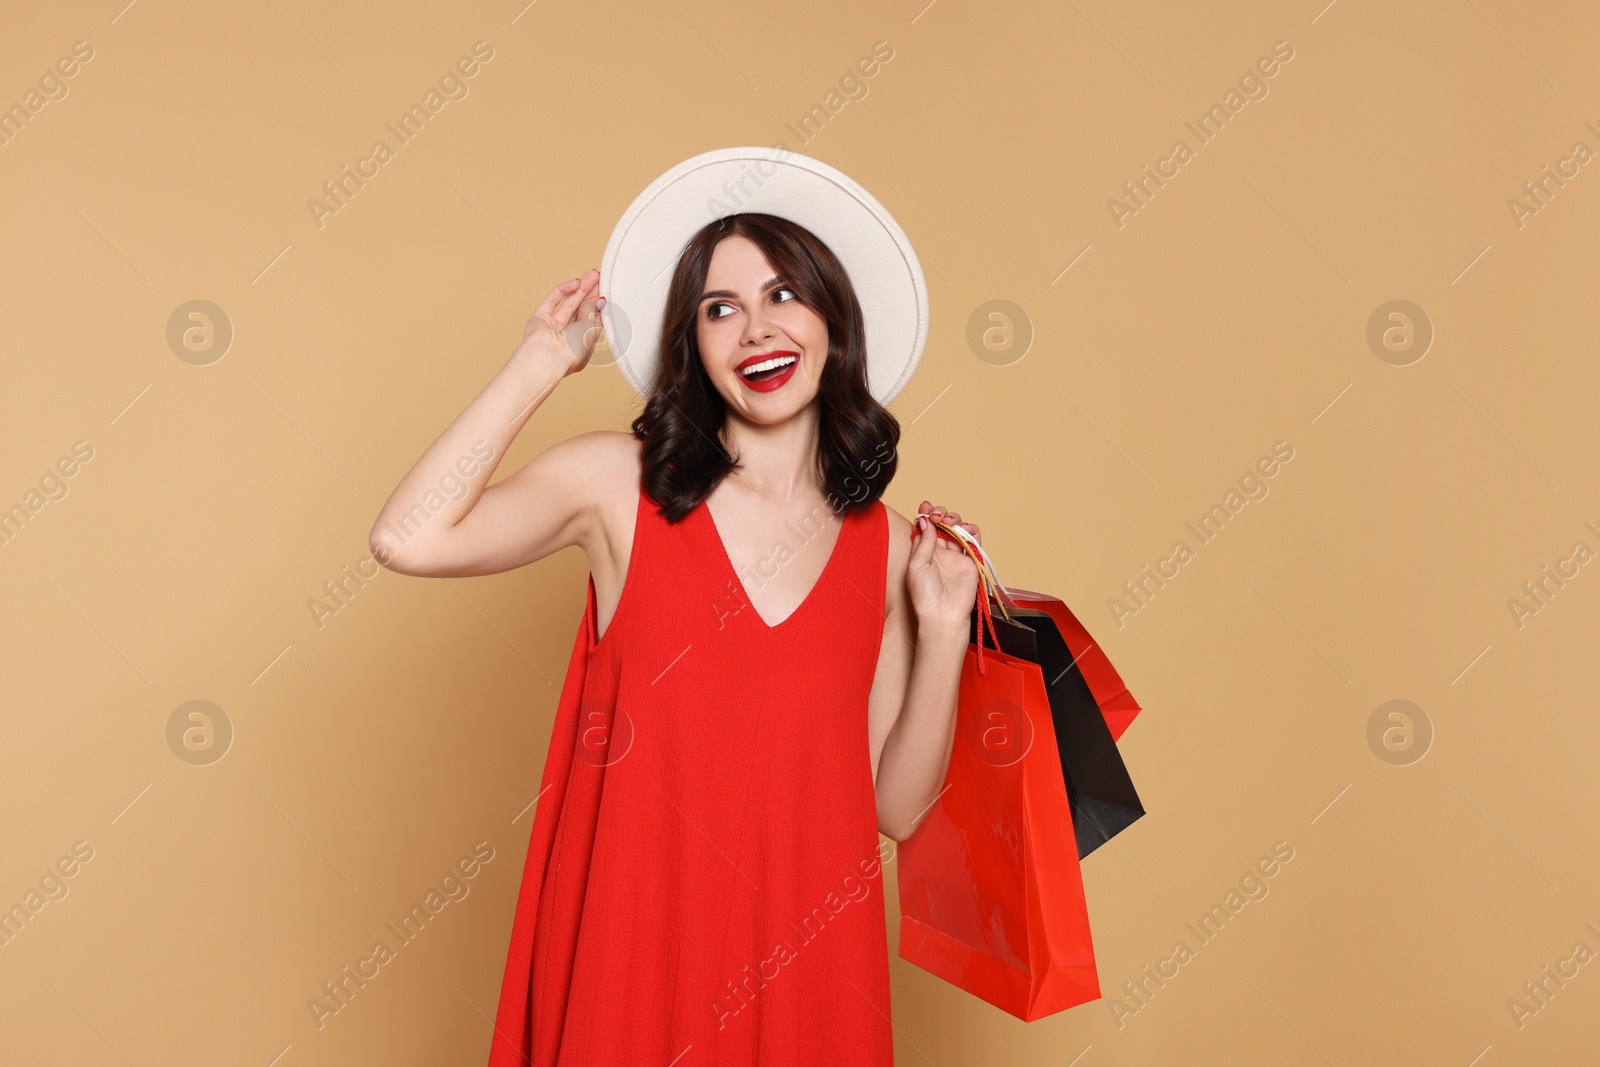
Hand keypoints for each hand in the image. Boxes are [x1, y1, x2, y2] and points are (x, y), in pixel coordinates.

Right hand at [512, 270, 604, 378]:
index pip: (591, 320)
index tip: (605, 289)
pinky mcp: (539, 318)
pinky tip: (576, 283)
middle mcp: (566, 336)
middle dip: (589, 292)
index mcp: (581, 344)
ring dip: (580, 289)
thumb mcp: (591, 329)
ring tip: (591, 275)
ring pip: (568, 303)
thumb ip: (593, 312)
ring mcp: (552, 327)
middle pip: (580, 309)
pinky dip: (564, 290)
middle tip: (598, 276)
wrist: (548, 358)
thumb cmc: (572, 352)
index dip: (598, 304)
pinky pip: (553, 301)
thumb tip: (599, 299)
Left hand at [907, 500, 981, 628]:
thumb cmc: (925, 595)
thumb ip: (923, 542)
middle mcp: (939, 552)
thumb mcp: (916, 565)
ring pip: (958, 529)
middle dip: (940, 514)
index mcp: (923, 552)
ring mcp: (955, 555)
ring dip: (955, 519)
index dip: (926, 514)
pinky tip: (965, 528)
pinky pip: (974, 540)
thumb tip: (925, 519)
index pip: (925, 526)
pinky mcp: (971, 561)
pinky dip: (972, 530)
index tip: (925, 507)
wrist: (944, 615)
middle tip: (938, 516)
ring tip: (950, 521)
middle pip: (942, 524)